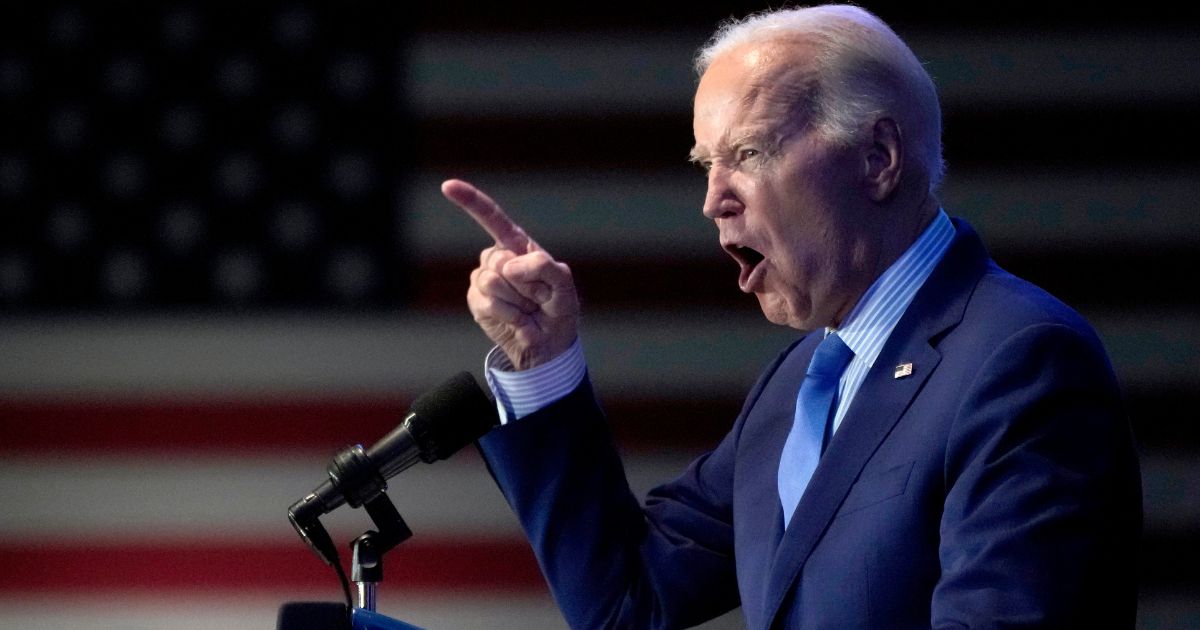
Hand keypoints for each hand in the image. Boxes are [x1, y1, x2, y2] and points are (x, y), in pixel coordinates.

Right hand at [441, 179, 579, 369]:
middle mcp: (497, 258)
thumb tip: (508, 265)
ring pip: (491, 281)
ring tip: (528, 309)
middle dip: (524, 282)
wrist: (548, 343)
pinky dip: (507, 314)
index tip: (447, 185)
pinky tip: (517, 319)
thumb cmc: (558, 308)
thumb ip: (544, 266)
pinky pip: (486, 302)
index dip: (470, 200)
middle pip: (498, 259)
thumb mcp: (564, 285)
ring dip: (517, 300)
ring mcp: (483, 279)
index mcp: (518, 245)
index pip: (492, 218)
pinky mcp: (476, 300)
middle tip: (539, 297)